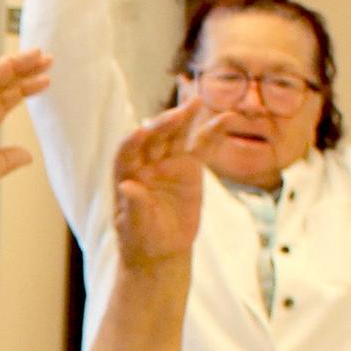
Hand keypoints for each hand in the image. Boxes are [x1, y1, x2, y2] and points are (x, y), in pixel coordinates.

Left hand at [109, 99, 223, 269]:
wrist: (162, 249)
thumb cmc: (141, 240)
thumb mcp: (135, 228)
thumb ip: (133, 207)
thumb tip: (128, 187)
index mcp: (125, 175)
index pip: (126, 153)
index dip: (132, 142)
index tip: (141, 132)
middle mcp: (145, 162)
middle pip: (152, 138)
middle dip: (162, 125)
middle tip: (177, 114)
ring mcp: (168, 161)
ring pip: (175, 135)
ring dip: (185, 118)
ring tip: (197, 102)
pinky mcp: (189, 165)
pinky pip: (200, 145)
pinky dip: (211, 132)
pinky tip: (225, 118)